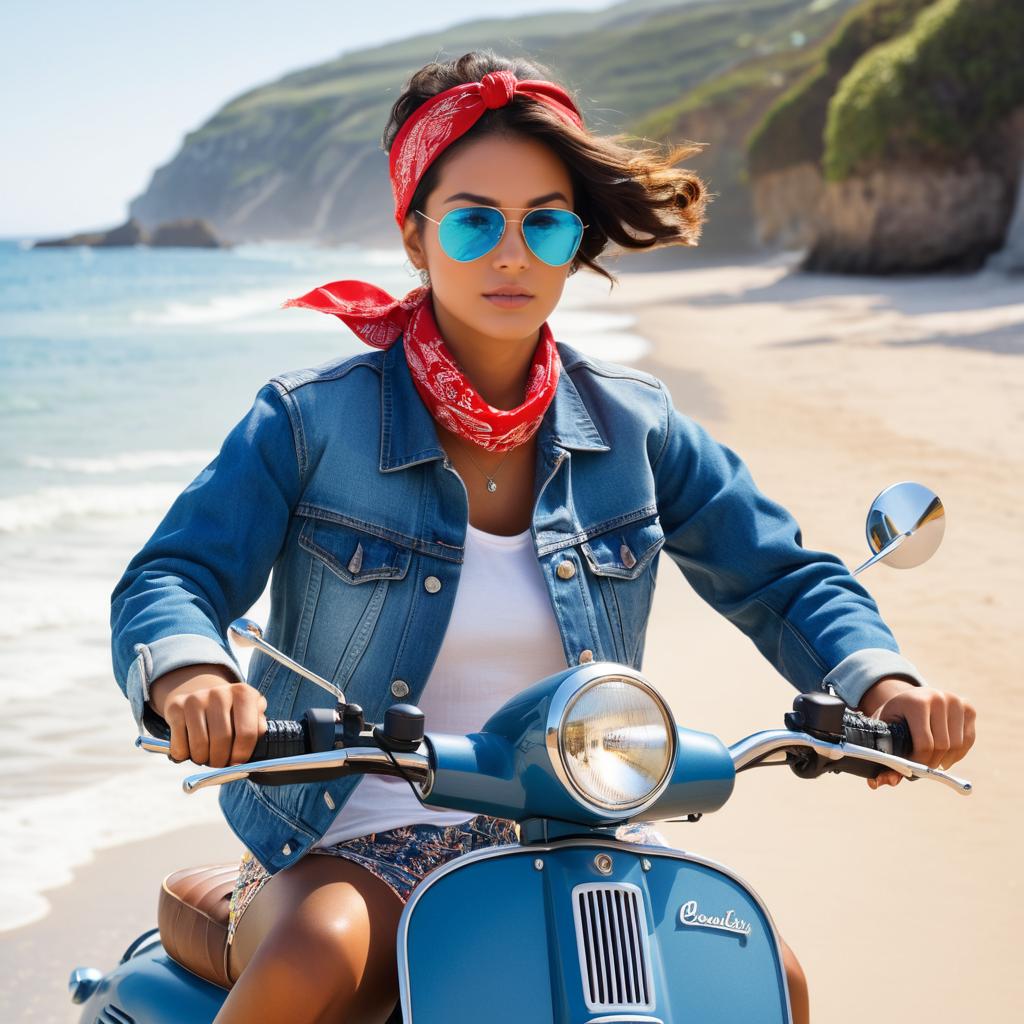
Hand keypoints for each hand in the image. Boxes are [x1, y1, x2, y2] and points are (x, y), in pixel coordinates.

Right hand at [149, 664, 267, 766]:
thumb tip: (249, 752)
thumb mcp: (251, 714)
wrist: (202, 696)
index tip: (237, 762)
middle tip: (220, 762)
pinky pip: (180, 746)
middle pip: (222, 741)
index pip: (247, 733)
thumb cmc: (231, 713)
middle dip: (221, 760)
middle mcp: (220, 692)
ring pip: (200, 746)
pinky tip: (190, 748)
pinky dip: (184, 756)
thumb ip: (257, 729)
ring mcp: (196, 698)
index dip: (242, 755)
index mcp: (244, 694)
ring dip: (203, 759)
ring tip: (207, 755)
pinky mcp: (176, 707)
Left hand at [858, 677, 975, 788]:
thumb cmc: (894, 717)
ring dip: (945, 760)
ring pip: (957, 746)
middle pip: (943, 746)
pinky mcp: (968, 708)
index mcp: (916, 701)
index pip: (925, 743)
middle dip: (931, 763)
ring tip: (931, 761)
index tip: (910, 769)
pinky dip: (958, 754)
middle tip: (921, 768)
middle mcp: (938, 697)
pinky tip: (945, 755)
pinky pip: (968, 740)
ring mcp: (956, 701)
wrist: (909, 697)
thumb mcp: (884, 731)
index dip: (918, 762)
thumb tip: (880, 783)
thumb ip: (883, 756)